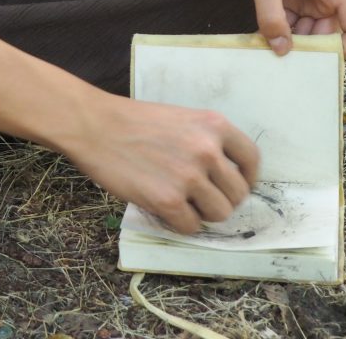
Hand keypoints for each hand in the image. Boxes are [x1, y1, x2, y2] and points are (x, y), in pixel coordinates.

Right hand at [66, 93, 258, 233]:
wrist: (93, 124)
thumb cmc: (132, 120)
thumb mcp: (180, 118)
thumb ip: (205, 141)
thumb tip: (224, 177)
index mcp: (214, 124)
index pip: (252, 160)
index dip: (246, 178)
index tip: (233, 185)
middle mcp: (207, 150)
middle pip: (238, 194)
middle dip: (220, 199)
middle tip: (198, 196)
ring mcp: (189, 176)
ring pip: (219, 214)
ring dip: (202, 213)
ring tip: (180, 201)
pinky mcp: (168, 200)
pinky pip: (191, 227)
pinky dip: (179, 223)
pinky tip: (163, 208)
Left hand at [234, 0, 345, 58]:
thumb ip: (271, 16)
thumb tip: (282, 50)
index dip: (343, 50)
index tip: (315, 60)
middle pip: (330, 37)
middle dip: (310, 51)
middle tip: (282, 62)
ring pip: (309, 34)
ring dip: (291, 43)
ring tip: (268, 50)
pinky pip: (292, 25)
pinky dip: (279, 32)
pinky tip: (261, 37)